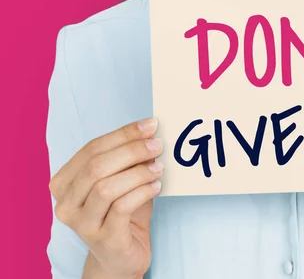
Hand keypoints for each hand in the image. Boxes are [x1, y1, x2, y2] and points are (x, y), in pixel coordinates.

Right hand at [49, 118, 163, 278]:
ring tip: (159, 168)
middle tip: (158, 145)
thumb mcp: (122, 181)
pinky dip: (143, 191)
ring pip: (106, 187)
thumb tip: (150, 134)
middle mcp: (66, 204)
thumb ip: (128, 160)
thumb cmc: (122, 213)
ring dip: (138, 172)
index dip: (123, 134)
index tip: (150, 125)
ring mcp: (82, 223)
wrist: (121, 257)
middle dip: (132, 150)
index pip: (91, 149)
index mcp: (64, 183)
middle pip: (97, 166)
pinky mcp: (103, 238)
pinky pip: (122, 207)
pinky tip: (157, 186)